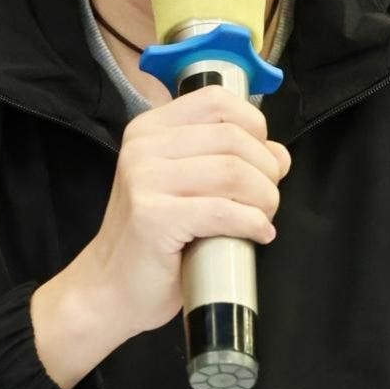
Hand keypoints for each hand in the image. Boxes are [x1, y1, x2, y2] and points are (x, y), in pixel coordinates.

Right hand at [31, 85, 290, 388]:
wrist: (109, 288)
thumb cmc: (153, 240)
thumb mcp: (186, 186)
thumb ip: (226, 161)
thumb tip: (280, 154)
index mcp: (149, 130)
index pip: (216, 100)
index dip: (255, 126)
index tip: (263, 160)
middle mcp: (142, 147)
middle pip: (232, 137)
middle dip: (267, 170)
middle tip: (267, 199)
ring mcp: (143, 180)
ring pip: (232, 171)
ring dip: (264, 197)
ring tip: (263, 218)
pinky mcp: (152, 217)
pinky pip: (222, 211)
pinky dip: (252, 223)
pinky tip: (258, 234)